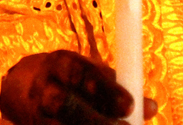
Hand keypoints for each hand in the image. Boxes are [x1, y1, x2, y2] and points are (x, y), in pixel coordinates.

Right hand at [0, 50, 156, 124]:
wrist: (30, 90)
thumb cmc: (75, 81)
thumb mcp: (94, 75)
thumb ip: (120, 87)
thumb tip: (151, 107)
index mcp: (59, 63)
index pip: (80, 72)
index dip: (105, 89)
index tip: (130, 105)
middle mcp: (43, 87)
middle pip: (62, 104)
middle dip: (95, 119)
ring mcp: (36, 113)